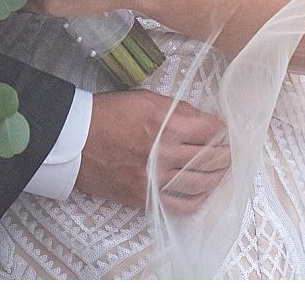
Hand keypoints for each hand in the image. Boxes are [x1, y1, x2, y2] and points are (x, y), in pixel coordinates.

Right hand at [75, 89, 230, 216]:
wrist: (73, 140)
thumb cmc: (106, 115)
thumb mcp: (144, 99)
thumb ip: (176, 110)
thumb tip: (201, 120)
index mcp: (164, 124)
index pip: (209, 130)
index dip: (222, 131)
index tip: (225, 131)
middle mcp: (163, 152)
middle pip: (210, 158)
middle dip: (227, 155)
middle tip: (231, 153)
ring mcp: (154, 178)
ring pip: (200, 183)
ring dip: (218, 177)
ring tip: (223, 172)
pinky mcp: (144, 197)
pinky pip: (180, 205)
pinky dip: (197, 201)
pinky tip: (204, 194)